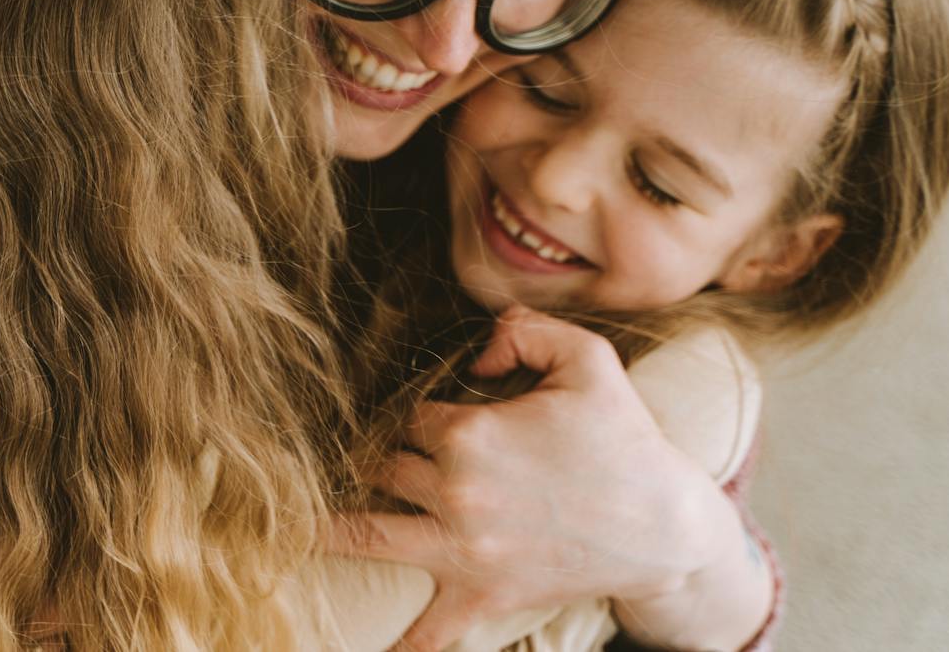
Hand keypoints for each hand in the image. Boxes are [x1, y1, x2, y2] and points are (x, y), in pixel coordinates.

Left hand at [324, 306, 732, 651]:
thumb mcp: (588, 360)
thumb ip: (526, 328)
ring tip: (281, 527)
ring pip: (369, 534)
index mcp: (470, 432)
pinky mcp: (483, 594)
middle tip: (349, 452)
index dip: (409, 411)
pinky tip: (363, 649)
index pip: (408, 414)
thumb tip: (478, 347)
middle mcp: (456, 491)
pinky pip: (429, 629)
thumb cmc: (625, 440)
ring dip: (326, 528)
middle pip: (382, 465)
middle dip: (369, 455)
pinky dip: (398, 643)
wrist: (667, 527)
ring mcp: (464, 549)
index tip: (413, 414)